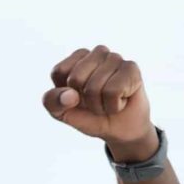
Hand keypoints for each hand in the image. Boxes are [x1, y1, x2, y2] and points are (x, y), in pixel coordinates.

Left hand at [42, 46, 156, 161]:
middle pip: (76, 79)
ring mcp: (115, 58)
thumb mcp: (62, 112)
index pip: (59, 72)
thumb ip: (52, 101)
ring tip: (109, 102)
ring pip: (94, 87)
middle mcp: (96, 53)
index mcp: (76, 58)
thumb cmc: (90, 116)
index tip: (77, 99)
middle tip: (96, 102)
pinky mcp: (131, 68)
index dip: (65, 94)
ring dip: (100, 105)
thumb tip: (70, 95)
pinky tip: (122, 100)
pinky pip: (113, 91)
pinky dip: (114, 105)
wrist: (120, 130)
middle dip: (84, 100)